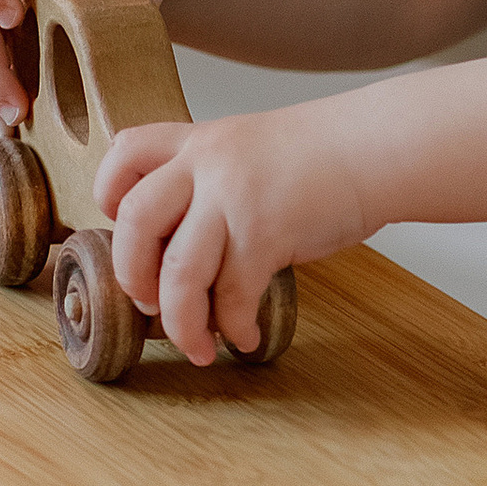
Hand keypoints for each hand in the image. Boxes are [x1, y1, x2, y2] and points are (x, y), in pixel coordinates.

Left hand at [95, 106, 372, 362]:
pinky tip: (245, 336)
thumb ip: (213, 181)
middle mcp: (207, 165)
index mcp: (199, 140)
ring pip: (180, 271)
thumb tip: (187, 247)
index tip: (120, 224)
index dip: (109, 193)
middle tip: (149, 303)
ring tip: (196, 345)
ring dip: (181, 322)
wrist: (377, 148)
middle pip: (135, 221)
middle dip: (133, 275)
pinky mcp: (267, 233)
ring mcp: (235, 198)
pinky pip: (233, 294)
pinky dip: (234, 327)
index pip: (125, 152)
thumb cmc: (324, 156)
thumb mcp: (252, 147)